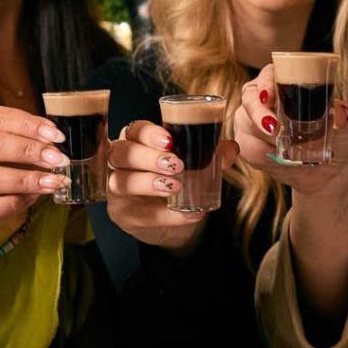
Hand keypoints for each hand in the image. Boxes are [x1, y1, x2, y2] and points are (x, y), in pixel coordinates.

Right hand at [0, 104, 68, 240]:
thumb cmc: (6, 153)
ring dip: (28, 180)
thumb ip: (33, 134)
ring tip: (54, 181)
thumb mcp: (18, 135)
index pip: (0, 119)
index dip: (30, 127)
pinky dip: (18, 202)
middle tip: (58, 159)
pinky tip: (35, 196)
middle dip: (29, 152)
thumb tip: (53, 140)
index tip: (57, 136)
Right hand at [106, 119, 238, 250]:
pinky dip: (164, 215)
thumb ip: (213, 153)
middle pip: (121, 153)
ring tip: (176, 186)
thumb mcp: (198, 163)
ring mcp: (117, 188)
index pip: (134, 129)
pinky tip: (187, 214)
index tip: (170, 141)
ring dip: (148, 183)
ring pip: (120, 181)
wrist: (176, 217)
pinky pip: (137, 214)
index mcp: (137, 140)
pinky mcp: (121, 214)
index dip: (148, 134)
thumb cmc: (181, 178)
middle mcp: (120, 162)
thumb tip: (230, 148)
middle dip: (148, 157)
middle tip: (176, 165)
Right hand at [233, 65, 347, 196]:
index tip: (270, 95)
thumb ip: (343, 117)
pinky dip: (258, 154)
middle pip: (250, 96)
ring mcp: (254, 122)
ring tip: (281, 149)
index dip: (266, 82)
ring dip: (260, 137)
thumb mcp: (344, 128)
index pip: (270, 74)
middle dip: (258, 112)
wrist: (328, 171)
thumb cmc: (336, 139)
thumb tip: (340, 110)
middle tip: (274, 128)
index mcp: (287, 85)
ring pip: (244, 122)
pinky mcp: (250, 145)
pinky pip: (246, 147)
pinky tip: (273, 159)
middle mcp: (266, 100)